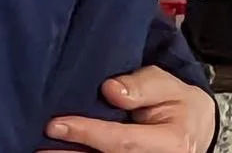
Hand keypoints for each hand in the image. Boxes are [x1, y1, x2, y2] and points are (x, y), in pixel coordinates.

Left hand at [43, 66, 216, 152]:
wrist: (191, 124)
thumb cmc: (176, 101)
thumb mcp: (166, 84)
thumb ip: (141, 86)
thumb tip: (110, 90)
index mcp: (171, 143)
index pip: (124, 141)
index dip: (89, 134)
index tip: (55, 125)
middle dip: (73, 152)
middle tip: (40, 143)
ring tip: (42, 150)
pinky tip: (56, 149)